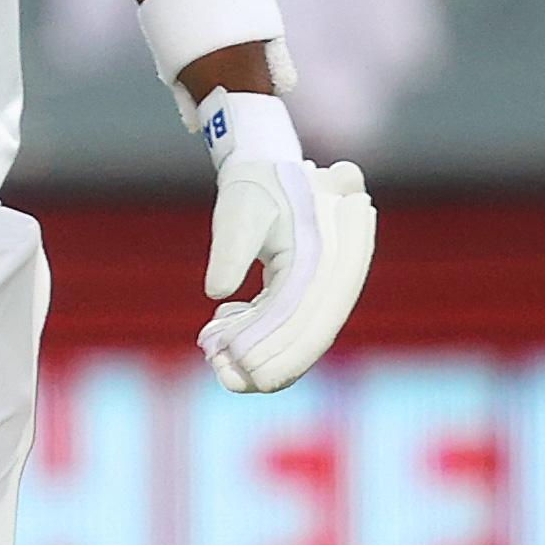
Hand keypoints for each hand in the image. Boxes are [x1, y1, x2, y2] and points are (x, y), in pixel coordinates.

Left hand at [195, 92, 375, 395]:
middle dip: (266, 365)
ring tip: (210, 352)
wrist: (266, 168)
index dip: (281, 353)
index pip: (310, 320)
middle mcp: (334, 276)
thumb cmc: (254, 186)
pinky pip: (283, 322)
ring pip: (295, 335)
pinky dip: (253, 331)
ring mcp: (321, 284)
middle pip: (306, 337)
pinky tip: (219, 324)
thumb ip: (230, 249)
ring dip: (256, 351)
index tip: (246, 373)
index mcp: (328, 258)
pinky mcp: (302, 288)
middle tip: (223, 376)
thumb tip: (216, 290)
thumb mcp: (238, 211)